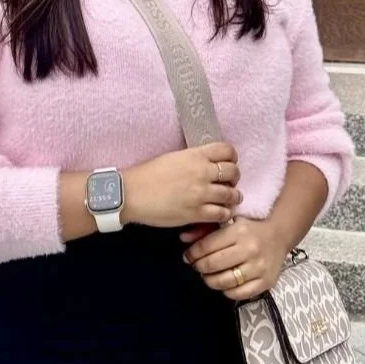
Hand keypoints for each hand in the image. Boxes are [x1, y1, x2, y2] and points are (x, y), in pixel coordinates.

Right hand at [122, 142, 241, 228]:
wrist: (131, 193)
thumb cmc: (146, 175)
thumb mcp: (173, 158)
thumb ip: (193, 159)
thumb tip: (206, 164)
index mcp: (195, 155)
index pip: (226, 150)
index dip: (231, 157)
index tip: (228, 163)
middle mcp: (201, 172)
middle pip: (233, 172)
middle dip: (233, 177)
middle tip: (228, 182)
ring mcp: (200, 193)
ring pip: (231, 194)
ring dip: (232, 197)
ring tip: (229, 199)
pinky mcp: (196, 212)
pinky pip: (222, 213)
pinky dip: (224, 213)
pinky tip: (219, 212)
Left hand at [182, 217, 289, 300]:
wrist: (279, 235)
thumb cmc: (249, 229)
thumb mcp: (228, 223)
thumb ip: (205, 230)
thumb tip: (182, 239)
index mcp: (239, 232)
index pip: (207, 246)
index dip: (192, 253)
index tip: (187, 256)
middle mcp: (250, 249)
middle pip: (213, 265)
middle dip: (198, 267)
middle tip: (196, 266)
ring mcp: (259, 268)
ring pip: (224, 282)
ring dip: (210, 280)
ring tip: (208, 275)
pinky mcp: (266, 282)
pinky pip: (239, 294)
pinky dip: (227, 291)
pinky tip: (224, 283)